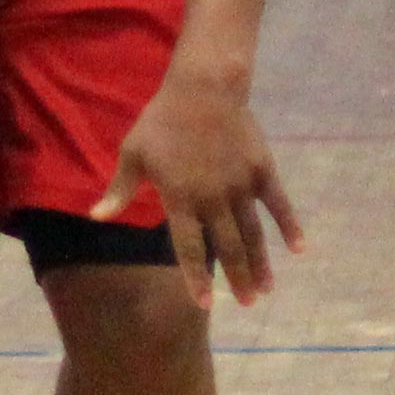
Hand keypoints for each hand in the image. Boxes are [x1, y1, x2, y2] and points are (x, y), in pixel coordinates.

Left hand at [94, 70, 304, 309]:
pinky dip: (290, 227)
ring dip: (261, 263)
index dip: (195, 277)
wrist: (203, 89)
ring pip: (253, 234)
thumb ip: (120, 190)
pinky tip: (299, 250)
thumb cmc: (162, 121)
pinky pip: (278, 205)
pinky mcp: (261, 171)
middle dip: (237, 279)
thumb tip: (95, 217)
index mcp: (181, 198)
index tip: (204, 304)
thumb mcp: (133, 153)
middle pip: (227, 248)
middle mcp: (213, 199)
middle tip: (247, 304)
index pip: (188, 247)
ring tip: (266, 289)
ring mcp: (241, 187)